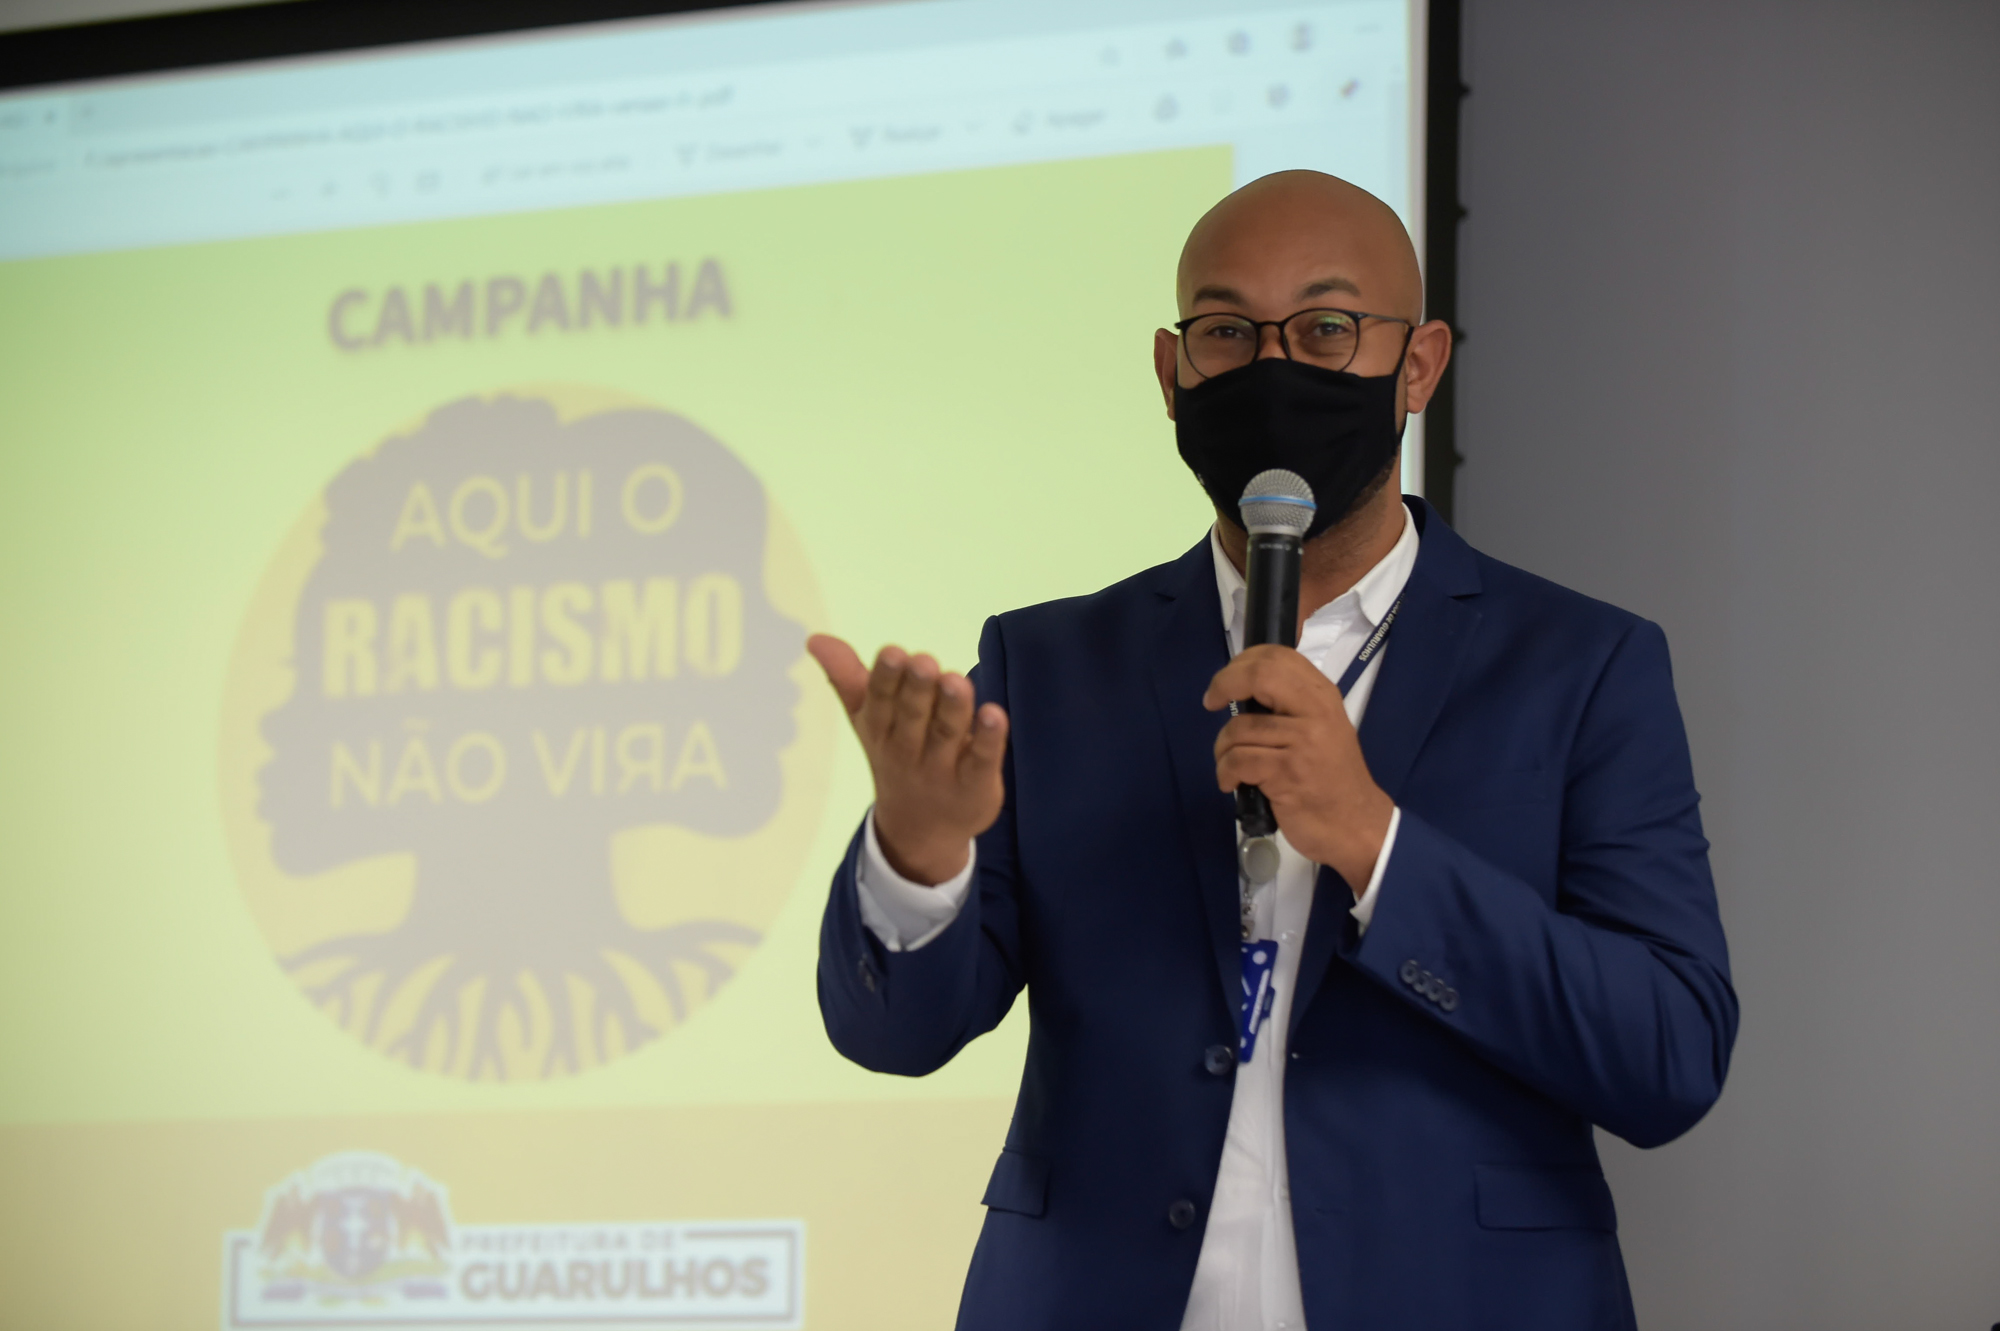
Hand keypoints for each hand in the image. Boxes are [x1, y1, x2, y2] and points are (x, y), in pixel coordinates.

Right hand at [807, 634, 1009, 885]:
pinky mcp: (975, 785)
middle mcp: (908, 749)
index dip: (886, 678)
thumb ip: (847, 677)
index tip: (893, 652)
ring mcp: (942, 769)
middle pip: (913, 716)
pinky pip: (981, 760)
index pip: (880, 701)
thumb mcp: (868, 720)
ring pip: (946, 734)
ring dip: (952, 707)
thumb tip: (815, 638)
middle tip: (924, 661)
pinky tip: (994, 714)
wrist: (920, 831)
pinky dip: (988, 740)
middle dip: (916, 689)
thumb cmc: (896, 756)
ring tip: (956, 680)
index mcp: (881, 729)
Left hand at [1203, 645, 1393, 896]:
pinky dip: (1226, 774)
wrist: (1356, 825)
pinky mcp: (1287, 772)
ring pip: (1239, 728)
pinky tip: (1233, 784)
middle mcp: (1316, 712)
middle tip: (1211, 702)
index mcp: (1323, 697)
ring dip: (1222, 750)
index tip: (1225, 683)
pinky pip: (1237, 761)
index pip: (1279, 656)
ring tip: (1232, 768)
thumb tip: (1242, 691)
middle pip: (1260, 674)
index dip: (1242, 663)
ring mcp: (1302, 741)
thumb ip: (1290, 707)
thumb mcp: (1321, 731)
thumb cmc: (1331, 781)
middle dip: (1224, 683)